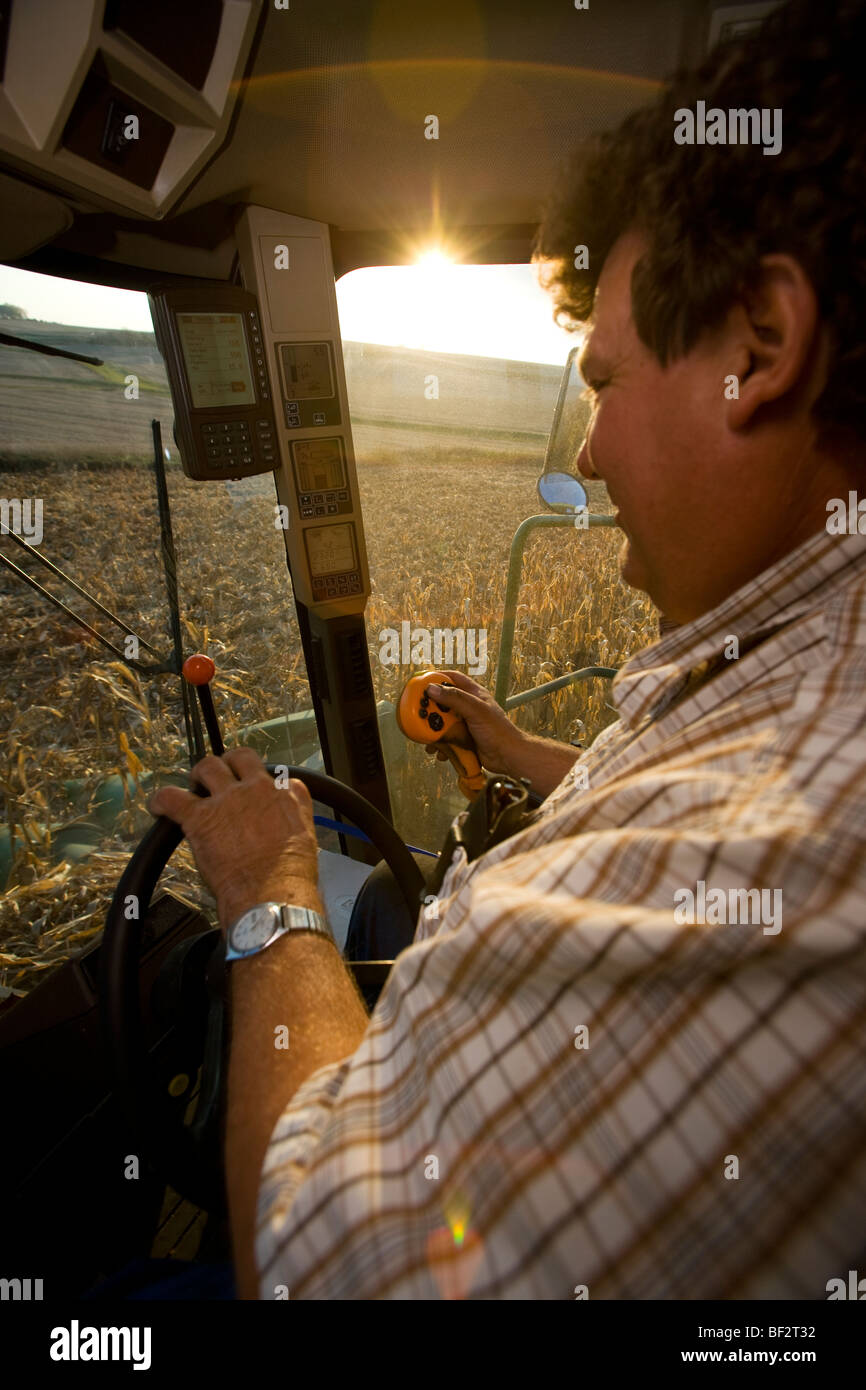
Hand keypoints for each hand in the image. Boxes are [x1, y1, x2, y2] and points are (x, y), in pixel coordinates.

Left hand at [148, 747, 318, 930]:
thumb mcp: (307, 840)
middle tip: (221, 778)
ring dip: (198, 775)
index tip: (256, 791)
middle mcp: (256, 789)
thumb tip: (288, 830)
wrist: (274, 892)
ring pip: (207, 767)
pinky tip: (158, 806)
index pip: (276, 774)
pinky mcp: (200, 817)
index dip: (262, 781)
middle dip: (228, 764)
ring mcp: (227, 800)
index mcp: (285, 796)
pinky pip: (172, 797)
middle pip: (239, 758)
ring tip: (193, 787)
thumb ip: (297, 825)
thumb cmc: (290, 876)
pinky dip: (161, 800)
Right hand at [423, 670, 525, 776]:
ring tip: (428, 736)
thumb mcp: (475, 710)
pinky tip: (440, 751)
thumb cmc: (499, 732)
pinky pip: (446, 739)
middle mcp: (468, 708)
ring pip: (442, 723)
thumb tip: (433, 689)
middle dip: (431, 709)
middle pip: (443, 702)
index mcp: (474, 694)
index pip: (453, 678)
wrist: (508, 757)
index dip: (437, 677)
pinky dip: (440, 745)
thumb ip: (454, 698)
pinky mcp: (463, 739)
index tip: (422, 682)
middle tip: (421, 713)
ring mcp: (465, 724)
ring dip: (433, 730)